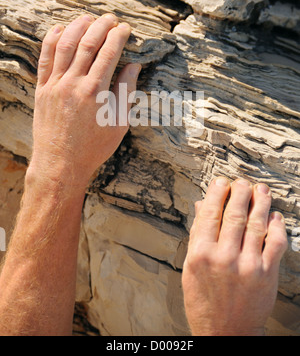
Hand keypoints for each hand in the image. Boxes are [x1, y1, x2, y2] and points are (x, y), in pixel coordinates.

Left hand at [30, 14, 140, 186]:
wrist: (60, 164)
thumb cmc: (94, 147)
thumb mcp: (119, 123)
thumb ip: (126, 92)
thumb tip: (134, 66)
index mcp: (96, 92)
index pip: (109, 52)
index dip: (119, 36)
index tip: (125, 28)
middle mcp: (74, 84)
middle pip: (88, 43)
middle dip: (101, 25)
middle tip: (111, 18)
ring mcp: (55, 85)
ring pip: (65, 45)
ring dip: (77, 26)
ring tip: (88, 18)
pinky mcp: (41, 90)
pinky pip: (45, 58)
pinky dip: (51, 40)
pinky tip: (60, 29)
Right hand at [182, 177, 287, 335]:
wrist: (225, 333)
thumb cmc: (203, 300)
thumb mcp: (191, 267)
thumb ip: (197, 234)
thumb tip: (203, 205)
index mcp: (201, 253)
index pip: (211, 213)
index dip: (218, 193)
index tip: (222, 181)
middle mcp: (223, 257)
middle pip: (235, 214)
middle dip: (240, 192)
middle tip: (243, 182)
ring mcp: (247, 266)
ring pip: (256, 224)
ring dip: (261, 203)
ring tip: (261, 191)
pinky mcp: (266, 275)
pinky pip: (275, 244)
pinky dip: (277, 227)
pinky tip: (275, 217)